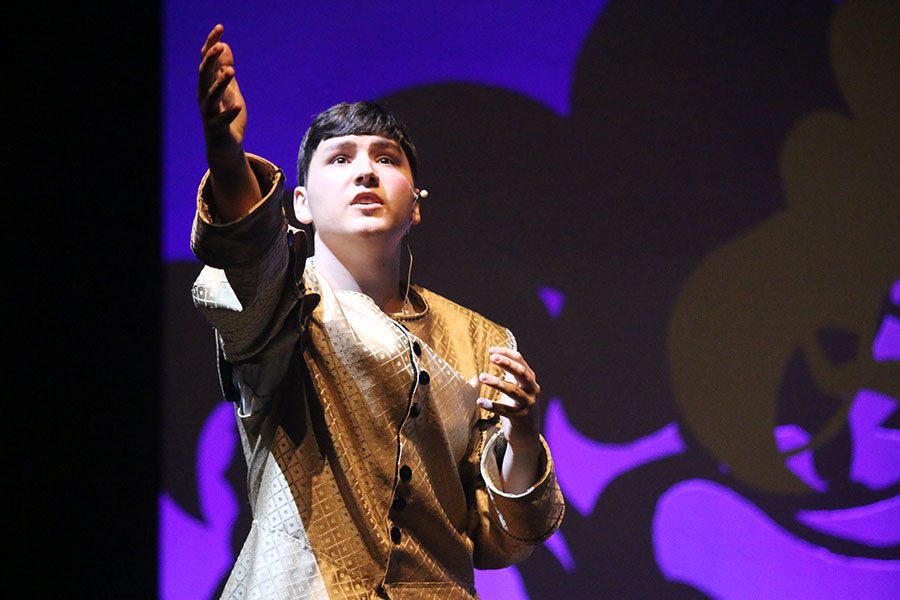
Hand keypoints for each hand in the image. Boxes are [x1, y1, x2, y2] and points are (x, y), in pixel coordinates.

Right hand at [198, 24, 246, 162]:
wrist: (225, 148)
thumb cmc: (227, 117)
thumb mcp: (229, 90)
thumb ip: (225, 70)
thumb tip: (225, 46)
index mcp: (207, 86)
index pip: (207, 60)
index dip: (211, 44)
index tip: (220, 28)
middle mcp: (204, 97)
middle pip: (204, 75)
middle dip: (211, 60)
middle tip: (220, 47)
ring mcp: (209, 114)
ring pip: (210, 96)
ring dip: (220, 83)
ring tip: (231, 71)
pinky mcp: (217, 129)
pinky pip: (221, 120)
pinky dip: (228, 112)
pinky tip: (237, 105)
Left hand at [476, 346, 540, 447]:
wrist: (527, 432)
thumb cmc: (518, 404)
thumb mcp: (517, 386)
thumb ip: (510, 372)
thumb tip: (495, 354)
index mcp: (531, 379)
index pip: (521, 361)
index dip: (506, 354)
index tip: (491, 350)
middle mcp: (532, 390)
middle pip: (521, 373)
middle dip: (507, 364)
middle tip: (492, 357)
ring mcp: (527, 404)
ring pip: (512, 391)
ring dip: (497, 382)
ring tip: (482, 376)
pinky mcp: (520, 417)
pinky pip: (504, 410)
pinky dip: (492, 405)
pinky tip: (480, 401)